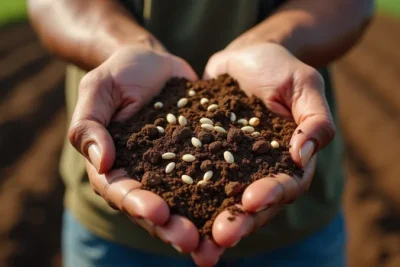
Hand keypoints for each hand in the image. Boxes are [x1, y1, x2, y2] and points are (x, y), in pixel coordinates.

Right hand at [68, 46, 201, 253]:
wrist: (154, 63)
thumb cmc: (120, 73)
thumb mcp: (99, 90)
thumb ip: (90, 124)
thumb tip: (101, 162)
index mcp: (113, 164)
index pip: (121, 191)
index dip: (138, 205)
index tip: (158, 213)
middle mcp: (142, 174)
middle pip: (153, 208)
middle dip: (171, 227)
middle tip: (192, 243)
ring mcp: (171, 169)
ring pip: (183, 203)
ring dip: (198, 223)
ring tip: (217, 241)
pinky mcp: (196, 158)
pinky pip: (208, 178)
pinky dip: (221, 196)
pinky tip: (238, 208)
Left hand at [192, 42, 334, 263]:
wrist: (244, 58)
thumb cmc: (279, 68)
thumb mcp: (303, 84)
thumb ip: (313, 120)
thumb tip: (302, 157)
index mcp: (289, 161)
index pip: (285, 187)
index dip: (270, 197)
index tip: (250, 202)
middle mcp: (259, 171)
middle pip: (252, 205)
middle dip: (237, 222)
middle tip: (219, 238)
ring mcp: (231, 167)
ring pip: (221, 200)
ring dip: (208, 221)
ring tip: (191, 240)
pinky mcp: (204, 157)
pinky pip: (193, 177)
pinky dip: (182, 194)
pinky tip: (166, 208)